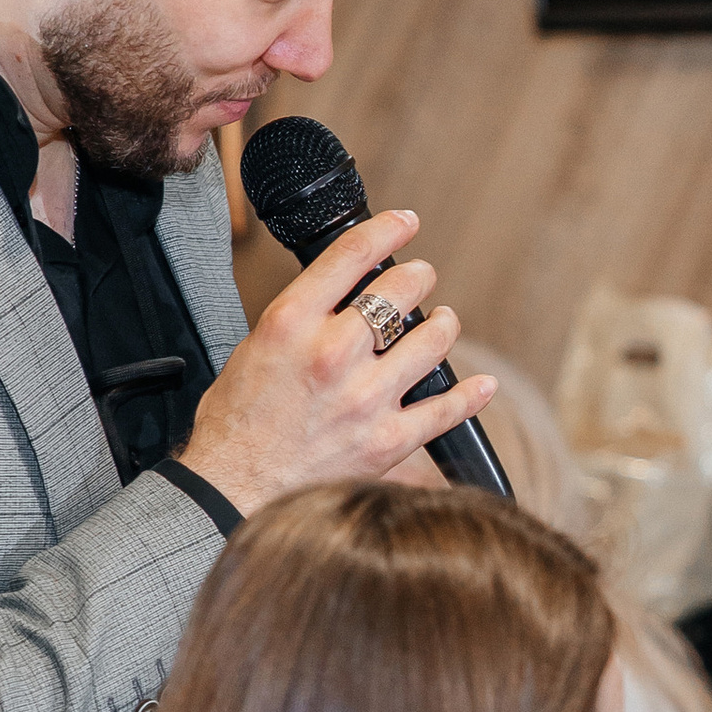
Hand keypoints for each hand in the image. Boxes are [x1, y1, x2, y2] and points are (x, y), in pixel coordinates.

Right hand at [178, 212, 498, 517]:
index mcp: (292, 323)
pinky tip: (482, 385)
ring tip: (442, 322)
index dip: (389, 229)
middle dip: (419, 278)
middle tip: (421, 279)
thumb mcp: (254, 347)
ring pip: (433, 340)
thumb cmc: (234, 423)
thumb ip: (301, 317)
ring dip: (444, 324)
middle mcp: (333, 354)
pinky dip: (470, 395)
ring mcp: (365, 398)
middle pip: (402, 291)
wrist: (229, 489)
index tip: (406, 223)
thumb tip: (342, 293)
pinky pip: (445, 410)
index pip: (353, 254)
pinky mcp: (387, 440)